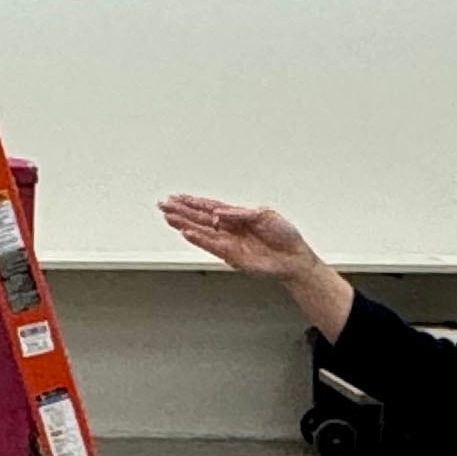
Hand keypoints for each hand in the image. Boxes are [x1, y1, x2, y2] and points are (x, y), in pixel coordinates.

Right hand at [158, 193, 318, 278]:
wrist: (293, 258)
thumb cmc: (284, 236)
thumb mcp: (264, 214)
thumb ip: (240, 213)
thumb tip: (220, 212)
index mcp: (237, 216)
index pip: (209, 206)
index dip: (193, 201)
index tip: (177, 197)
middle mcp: (230, 228)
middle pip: (200, 217)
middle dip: (181, 211)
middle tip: (163, 205)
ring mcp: (228, 242)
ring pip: (200, 230)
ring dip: (184, 224)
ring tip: (168, 217)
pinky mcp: (231, 255)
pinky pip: (210, 245)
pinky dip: (198, 239)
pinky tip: (186, 232)